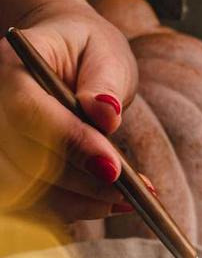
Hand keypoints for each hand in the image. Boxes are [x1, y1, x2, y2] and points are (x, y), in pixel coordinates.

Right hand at [0, 0, 137, 220]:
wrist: (64, 54)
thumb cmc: (87, 50)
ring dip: (78, 201)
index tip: (113, 168)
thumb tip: (105, 113)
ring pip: (24, 189)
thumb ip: (104, 82)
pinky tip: (107, 203)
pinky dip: (70, 207)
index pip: (28, 112)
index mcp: (10, 67)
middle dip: (81, 183)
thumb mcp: (106, 54)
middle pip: (22, 160)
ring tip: (127, 200)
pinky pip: (30, 200)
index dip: (70, 143)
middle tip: (132, 192)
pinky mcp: (7, 165)